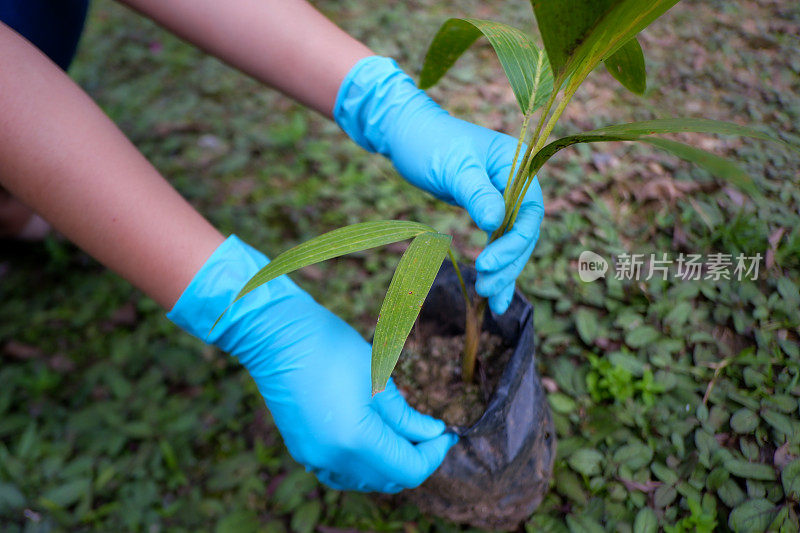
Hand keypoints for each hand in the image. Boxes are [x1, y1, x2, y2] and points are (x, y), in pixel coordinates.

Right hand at [167, 236, 456, 492]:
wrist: (277, 337)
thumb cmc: (330, 348)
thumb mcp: (379, 379)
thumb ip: (406, 415)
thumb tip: (432, 434)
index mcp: (356, 440)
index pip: (409, 469)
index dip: (434, 454)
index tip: (447, 433)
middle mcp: (334, 459)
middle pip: (389, 479)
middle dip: (415, 458)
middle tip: (429, 432)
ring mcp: (314, 458)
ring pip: (366, 480)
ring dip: (389, 463)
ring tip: (402, 432)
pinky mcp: (303, 451)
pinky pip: (342, 473)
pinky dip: (364, 464)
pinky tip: (372, 438)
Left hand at [334, 56, 544, 314]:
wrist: (407, 133)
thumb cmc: (428, 141)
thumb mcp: (452, 166)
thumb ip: (476, 193)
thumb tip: (496, 224)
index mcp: (517, 163)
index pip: (529, 210)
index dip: (513, 242)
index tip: (487, 263)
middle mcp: (516, 182)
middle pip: (524, 231)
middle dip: (508, 263)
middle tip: (487, 289)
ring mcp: (503, 197)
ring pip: (512, 241)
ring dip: (504, 271)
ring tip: (491, 301)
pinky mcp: (487, 209)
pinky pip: (498, 240)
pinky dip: (497, 266)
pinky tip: (494, 296)